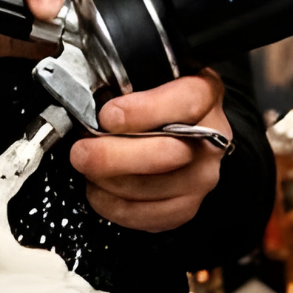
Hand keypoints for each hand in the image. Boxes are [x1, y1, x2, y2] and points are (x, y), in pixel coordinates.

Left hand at [69, 68, 230, 232]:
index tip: (107, 115)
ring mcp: (201, 176)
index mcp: (204, 95)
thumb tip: (86, 100)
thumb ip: (126, 84)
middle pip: (167, 154)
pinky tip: (99, 190)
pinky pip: (148, 215)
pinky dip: (114, 206)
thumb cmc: (153, 103)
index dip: (144, 111)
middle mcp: (210, 139)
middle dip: (113, 156)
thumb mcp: (146, 77)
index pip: (186, 102)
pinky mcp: (186, 206)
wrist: (172, 130)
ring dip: (108, 181)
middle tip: (81, 152)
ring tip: (87, 167)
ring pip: (153, 189)